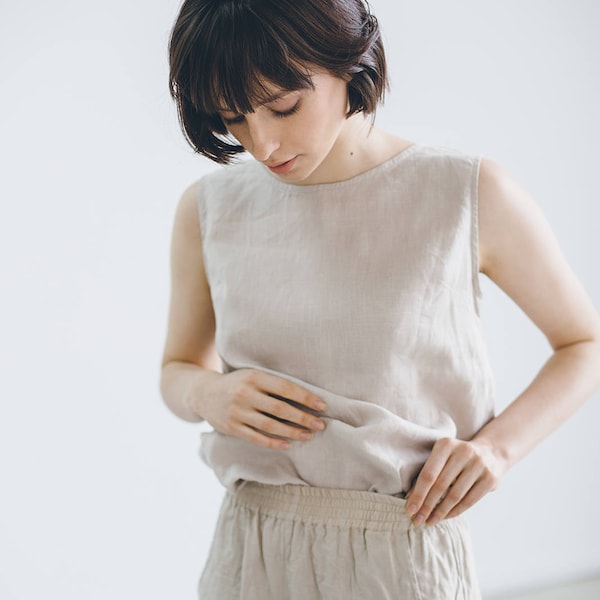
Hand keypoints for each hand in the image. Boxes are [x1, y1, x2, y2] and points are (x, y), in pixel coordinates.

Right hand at [190, 369, 327, 449]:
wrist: (204, 393)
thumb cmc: (238, 383)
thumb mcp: (253, 374)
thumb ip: (273, 383)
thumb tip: (307, 396)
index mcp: (254, 376)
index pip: (285, 388)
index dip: (305, 397)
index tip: (322, 406)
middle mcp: (245, 394)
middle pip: (280, 409)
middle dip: (303, 418)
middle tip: (320, 424)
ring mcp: (237, 412)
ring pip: (270, 426)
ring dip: (292, 432)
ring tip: (308, 435)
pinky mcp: (232, 427)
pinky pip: (256, 438)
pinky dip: (273, 442)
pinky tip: (288, 444)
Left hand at [405, 437, 505, 525]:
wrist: (490, 453)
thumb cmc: (456, 458)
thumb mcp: (441, 457)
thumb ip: (427, 474)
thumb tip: (410, 499)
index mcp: (446, 445)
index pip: (428, 474)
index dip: (418, 494)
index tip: (409, 510)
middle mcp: (463, 452)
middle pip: (440, 486)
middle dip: (427, 506)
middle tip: (418, 520)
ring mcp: (479, 465)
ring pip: (455, 495)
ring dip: (440, 512)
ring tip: (430, 521)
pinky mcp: (490, 479)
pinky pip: (469, 501)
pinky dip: (455, 511)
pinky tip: (445, 517)